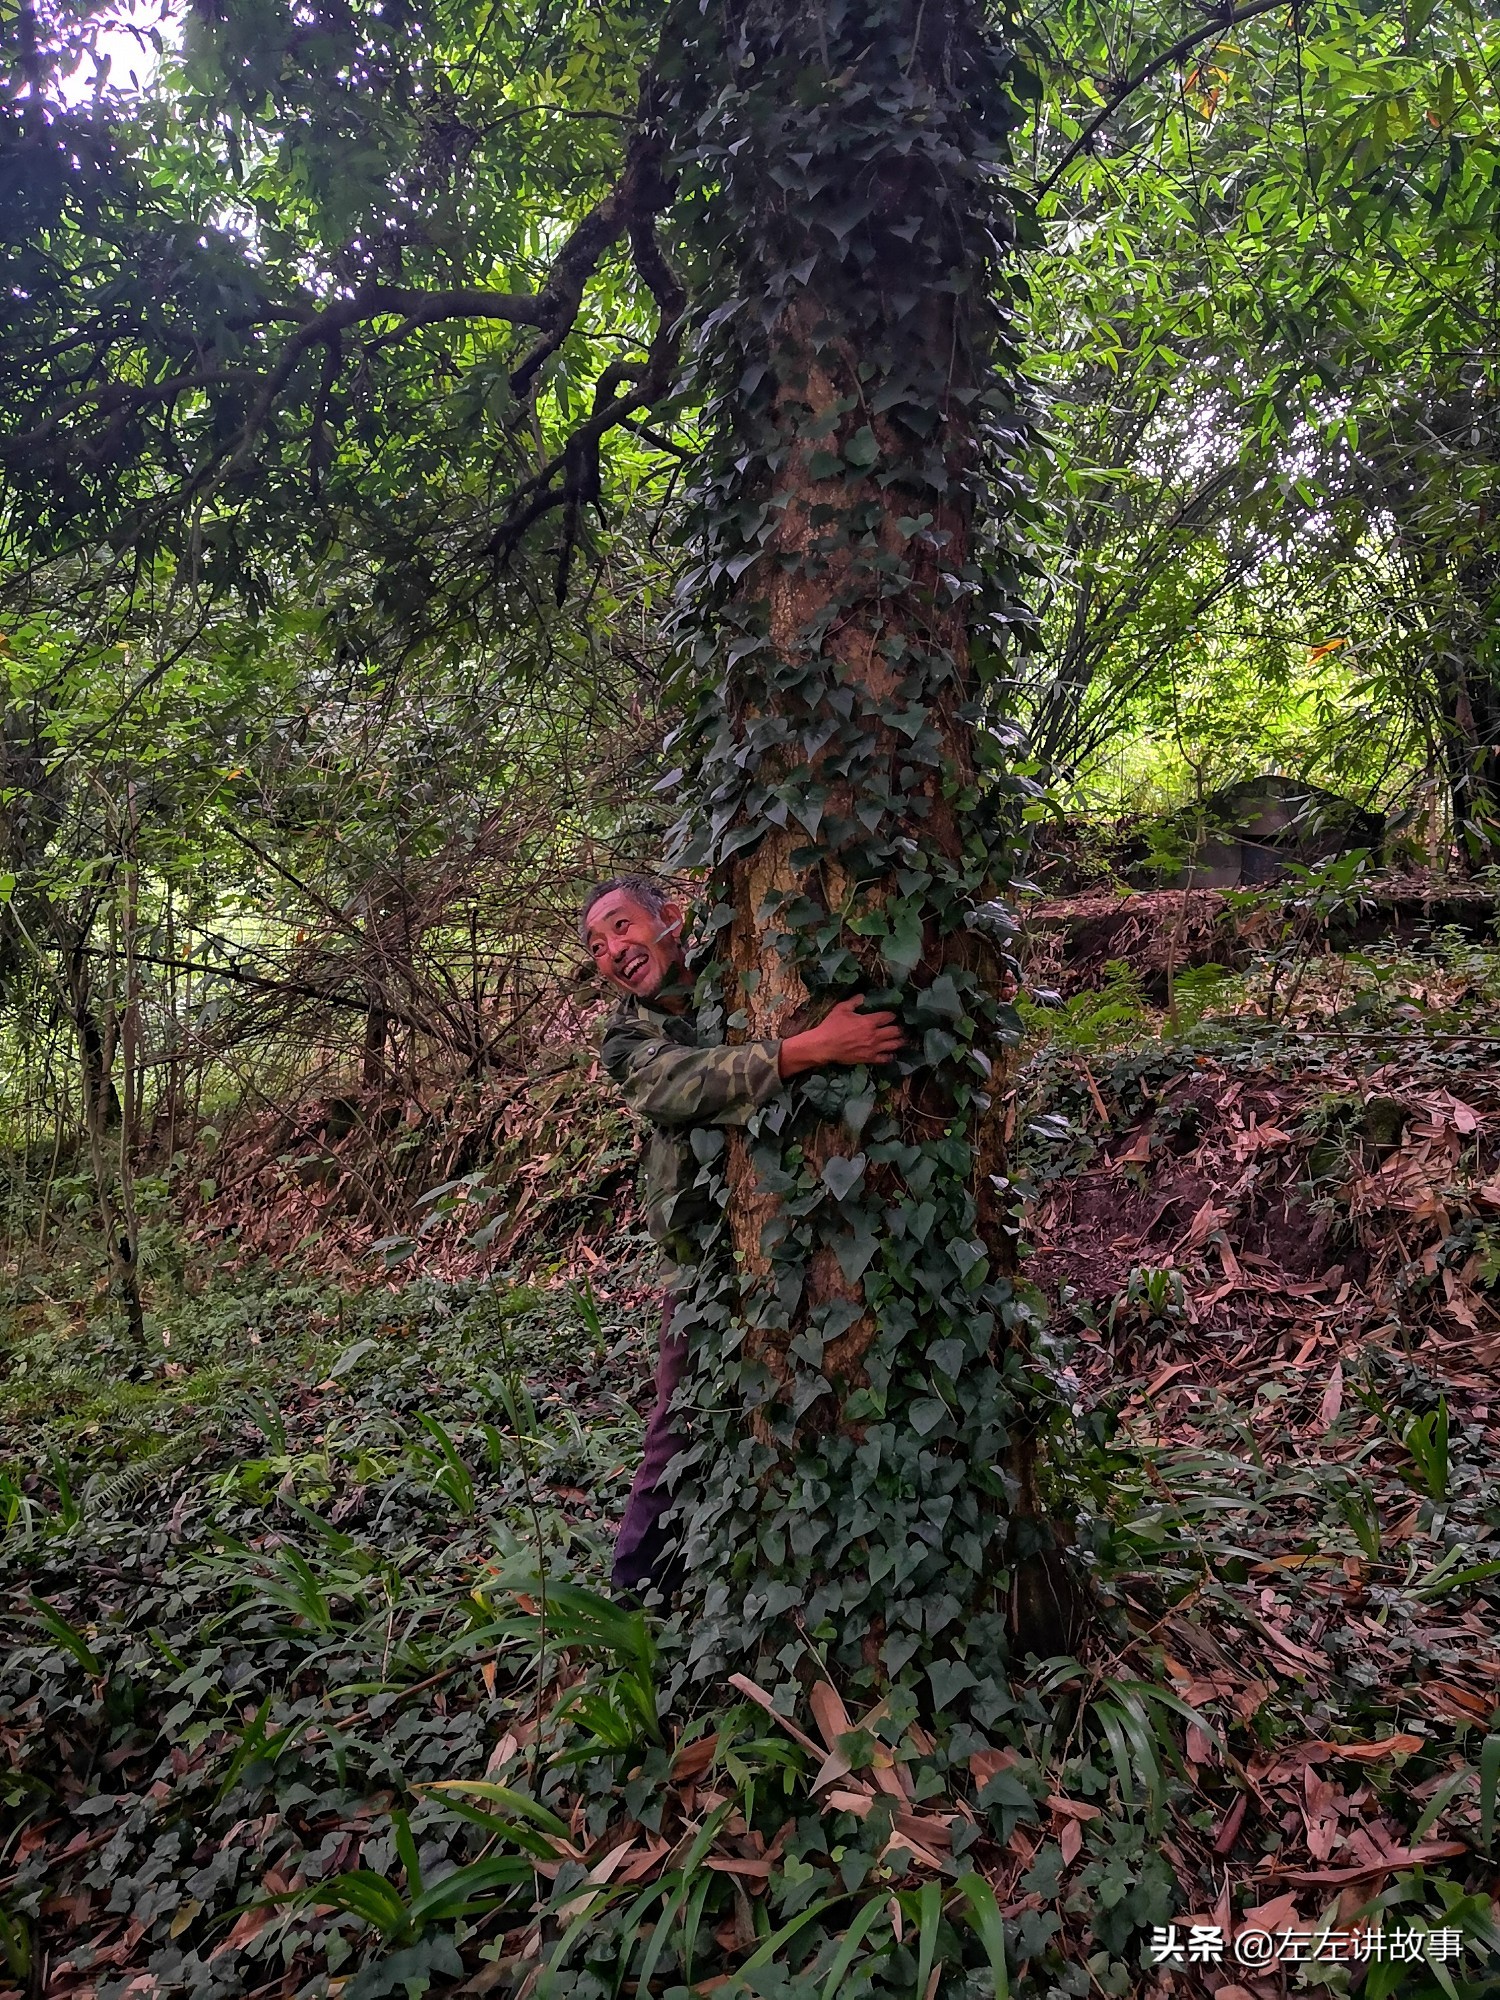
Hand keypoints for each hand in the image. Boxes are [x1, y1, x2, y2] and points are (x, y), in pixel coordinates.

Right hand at [778, 996, 904, 1078]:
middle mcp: (874, 1035)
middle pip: (895, 1031)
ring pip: (894, 1045)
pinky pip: (885, 1058)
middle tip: (898, 1028)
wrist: (824, 1046)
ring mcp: (873, 1048)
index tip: (892, 1015)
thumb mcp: (841, 1009)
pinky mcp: (869, 1058)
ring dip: (898, 1041)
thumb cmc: (832, 1026)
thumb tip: (863, 996)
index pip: (888, 1016)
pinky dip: (890, 1056)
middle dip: (899, 1029)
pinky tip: (891, 1053)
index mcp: (869, 1021)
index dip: (893, 1015)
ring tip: (900, 1040)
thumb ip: (854, 1001)